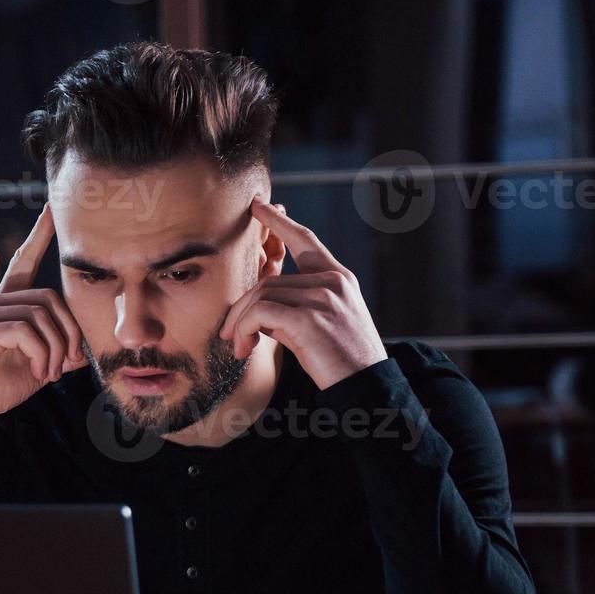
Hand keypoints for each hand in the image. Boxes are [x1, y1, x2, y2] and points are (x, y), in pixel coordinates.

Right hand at [0, 205, 86, 419]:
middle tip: (70, 363)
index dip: (38, 236)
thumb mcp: (37, 368)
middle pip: (49, 297)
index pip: (23, 262)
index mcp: (6, 305)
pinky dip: (41, 354)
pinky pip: (24, 331)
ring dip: (56, 349)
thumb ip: (59, 353)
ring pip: (40, 315)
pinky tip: (39, 372)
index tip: (50, 211)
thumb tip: (84, 350)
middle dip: (70, 332)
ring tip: (51, 374)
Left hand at [219, 200, 387, 390]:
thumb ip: (295, 305)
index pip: (305, 240)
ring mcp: (323, 297)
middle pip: (267, 281)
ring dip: (240, 324)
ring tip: (238, 347)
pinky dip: (244, 329)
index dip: (279, 222)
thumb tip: (254, 308)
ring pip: (260, 296)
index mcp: (338, 278)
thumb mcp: (322, 324)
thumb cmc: (340, 360)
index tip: (259, 206)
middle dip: (241, 309)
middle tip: (229, 335)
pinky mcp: (309, 318)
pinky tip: (244, 348)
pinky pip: (259, 313)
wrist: (365, 387)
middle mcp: (333, 281)